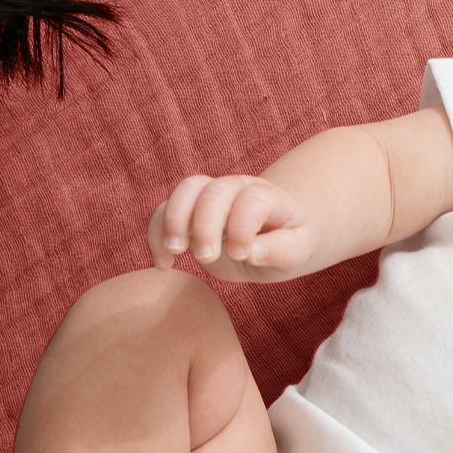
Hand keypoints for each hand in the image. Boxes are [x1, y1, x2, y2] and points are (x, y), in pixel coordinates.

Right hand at [148, 174, 315, 280]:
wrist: (270, 238)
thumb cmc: (286, 245)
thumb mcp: (295, 253)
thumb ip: (281, 250)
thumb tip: (254, 252)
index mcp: (269, 197)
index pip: (252, 199)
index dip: (243, 225)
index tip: (241, 254)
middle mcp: (238, 189)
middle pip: (215, 191)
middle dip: (206, 224)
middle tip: (208, 258)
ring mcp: (211, 196)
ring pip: (186, 190)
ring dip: (174, 219)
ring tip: (174, 252)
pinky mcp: (188, 211)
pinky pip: (164, 210)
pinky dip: (156, 233)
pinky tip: (164, 264)